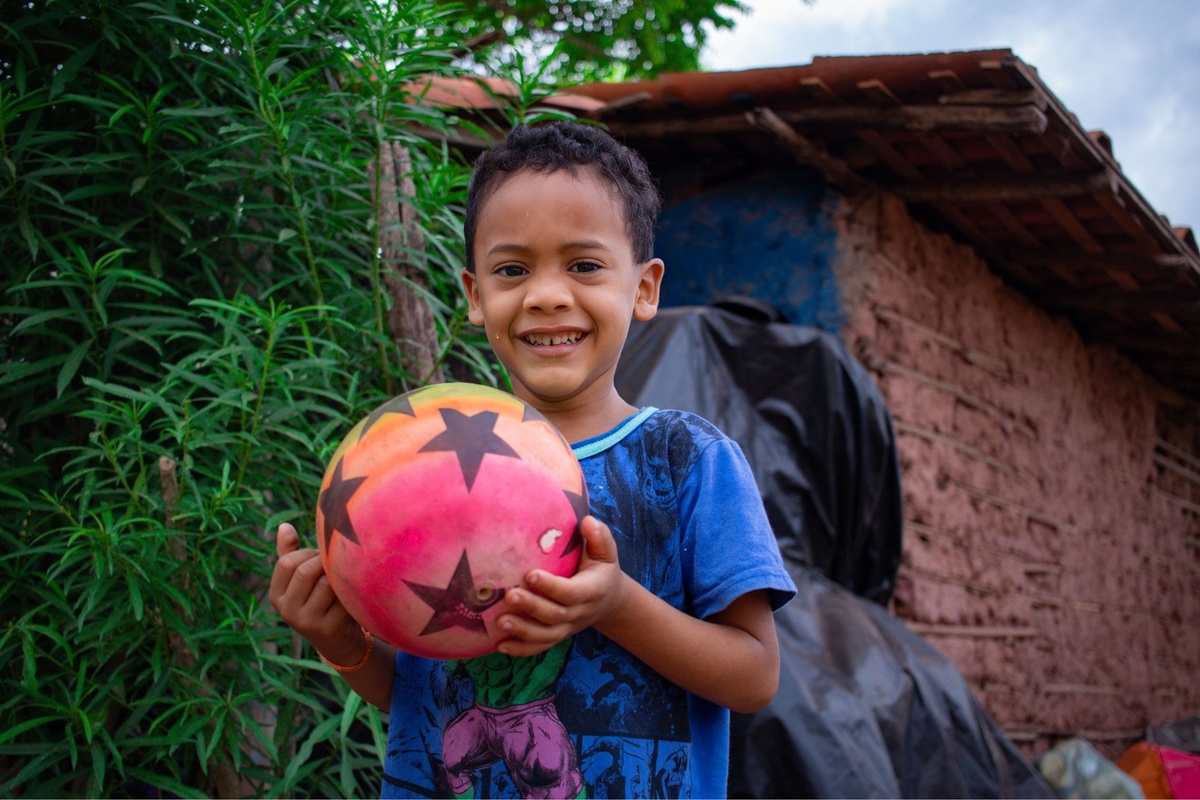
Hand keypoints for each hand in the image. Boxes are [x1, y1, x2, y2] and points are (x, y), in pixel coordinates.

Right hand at [269, 523, 367, 665]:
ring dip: (339, 576)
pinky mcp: (328, 628)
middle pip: (306, 571)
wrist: (339, 639)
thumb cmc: (320, 599)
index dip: (307, 554)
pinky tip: (352, 595)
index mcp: (276, 595)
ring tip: (343, 580)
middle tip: (336, 567)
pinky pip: (342, 597)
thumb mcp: (301, 578)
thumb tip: (284, 527)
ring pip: (326, 583)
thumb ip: (291, 553)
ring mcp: (306, 622)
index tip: (319, 558)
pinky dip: (350, 591)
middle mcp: (286, 611)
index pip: (287, 562)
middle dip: (325, 563)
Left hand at [493, 515, 630, 656]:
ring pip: (545, 635)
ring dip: (522, 630)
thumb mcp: (606, 553)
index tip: (530, 574)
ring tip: (500, 621)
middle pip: (554, 615)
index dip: (551, 586)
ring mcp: (567, 627)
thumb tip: (588, 521)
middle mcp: (579, 613)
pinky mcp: (557, 635)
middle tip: (509, 595)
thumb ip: (599, 538)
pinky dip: (521, 649)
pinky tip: (501, 646)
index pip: (570, 592)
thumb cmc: (601, 569)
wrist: (609, 600)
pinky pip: (540, 647)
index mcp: (592, 591)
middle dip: (531, 607)